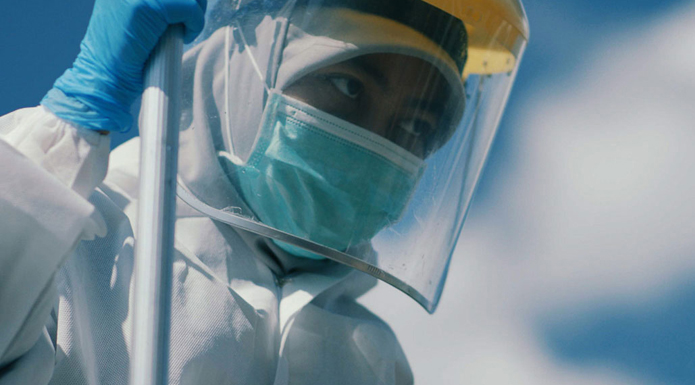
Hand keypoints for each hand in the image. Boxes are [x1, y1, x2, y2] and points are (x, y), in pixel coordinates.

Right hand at [42, 0, 206, 131]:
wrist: (104, 75)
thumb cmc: (122, 54)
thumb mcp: (134, 17)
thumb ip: (152, 4)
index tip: (184, 10)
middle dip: (192, 0)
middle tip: (190, 20)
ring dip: (195, 11)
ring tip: (185, 30)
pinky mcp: (147, 6)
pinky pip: (189, 8)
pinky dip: (195, 23)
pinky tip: (185, 37)